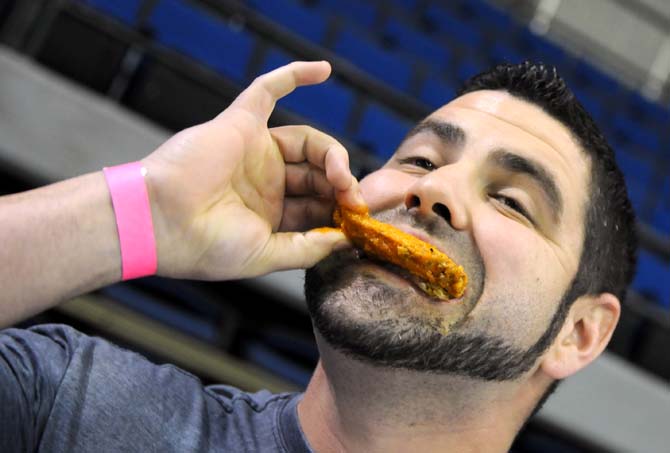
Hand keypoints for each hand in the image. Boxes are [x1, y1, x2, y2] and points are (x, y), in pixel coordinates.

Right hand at [142, 61, 364, 279]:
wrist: (159, 224)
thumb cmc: (205, 246)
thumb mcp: (266, 255)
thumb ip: (308, 247)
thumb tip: (346, 239)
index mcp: (272, 213)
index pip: (318, 205)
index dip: (341, 209)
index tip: (357, 219)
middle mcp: (266, 182)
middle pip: (318, 173)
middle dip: (341, 184)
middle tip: (353, 197)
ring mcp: (254, 151)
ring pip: (308, 142)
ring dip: (332, 153)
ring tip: (340, 173)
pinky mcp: (240, 124)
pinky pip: (267, 90)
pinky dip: (293, 76)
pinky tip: (324, 70)